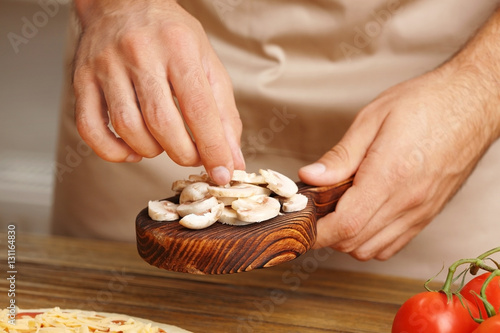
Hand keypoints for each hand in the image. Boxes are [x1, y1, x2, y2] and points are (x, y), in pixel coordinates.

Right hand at [73, 0, 244, 184]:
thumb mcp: (207, 64)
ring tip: (164, 144)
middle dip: (183, 153)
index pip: (198, 108)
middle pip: (162, 122)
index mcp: (178, 47)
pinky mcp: (82, 79)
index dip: (213, 147)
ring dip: (151, 150)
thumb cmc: (172, 36)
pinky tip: (133, 150)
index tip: (222, 173)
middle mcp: (140, 53)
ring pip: (128, 128)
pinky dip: (113, 151)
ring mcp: (106, 65)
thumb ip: (223, 112)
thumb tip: (232, 159)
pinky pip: (90, 128)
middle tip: (193, 156)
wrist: (124, 2)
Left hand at [299, 65, 499, 259]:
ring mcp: (421, 211)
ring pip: (373, 250)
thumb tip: (311, 177)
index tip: (300, 225)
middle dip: (326, 234)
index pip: (346, 225)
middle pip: (355, 242)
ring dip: (348, 239)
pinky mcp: (428, 214)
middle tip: (313, 211)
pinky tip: (363, 217)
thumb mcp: (373, 119)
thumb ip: (340, 155)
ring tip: (337, 212)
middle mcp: (408, 201)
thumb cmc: (426, 104)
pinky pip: (394, 244)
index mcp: (390, 176)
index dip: (316, 232)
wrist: (473, 103)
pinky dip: (371, 241)